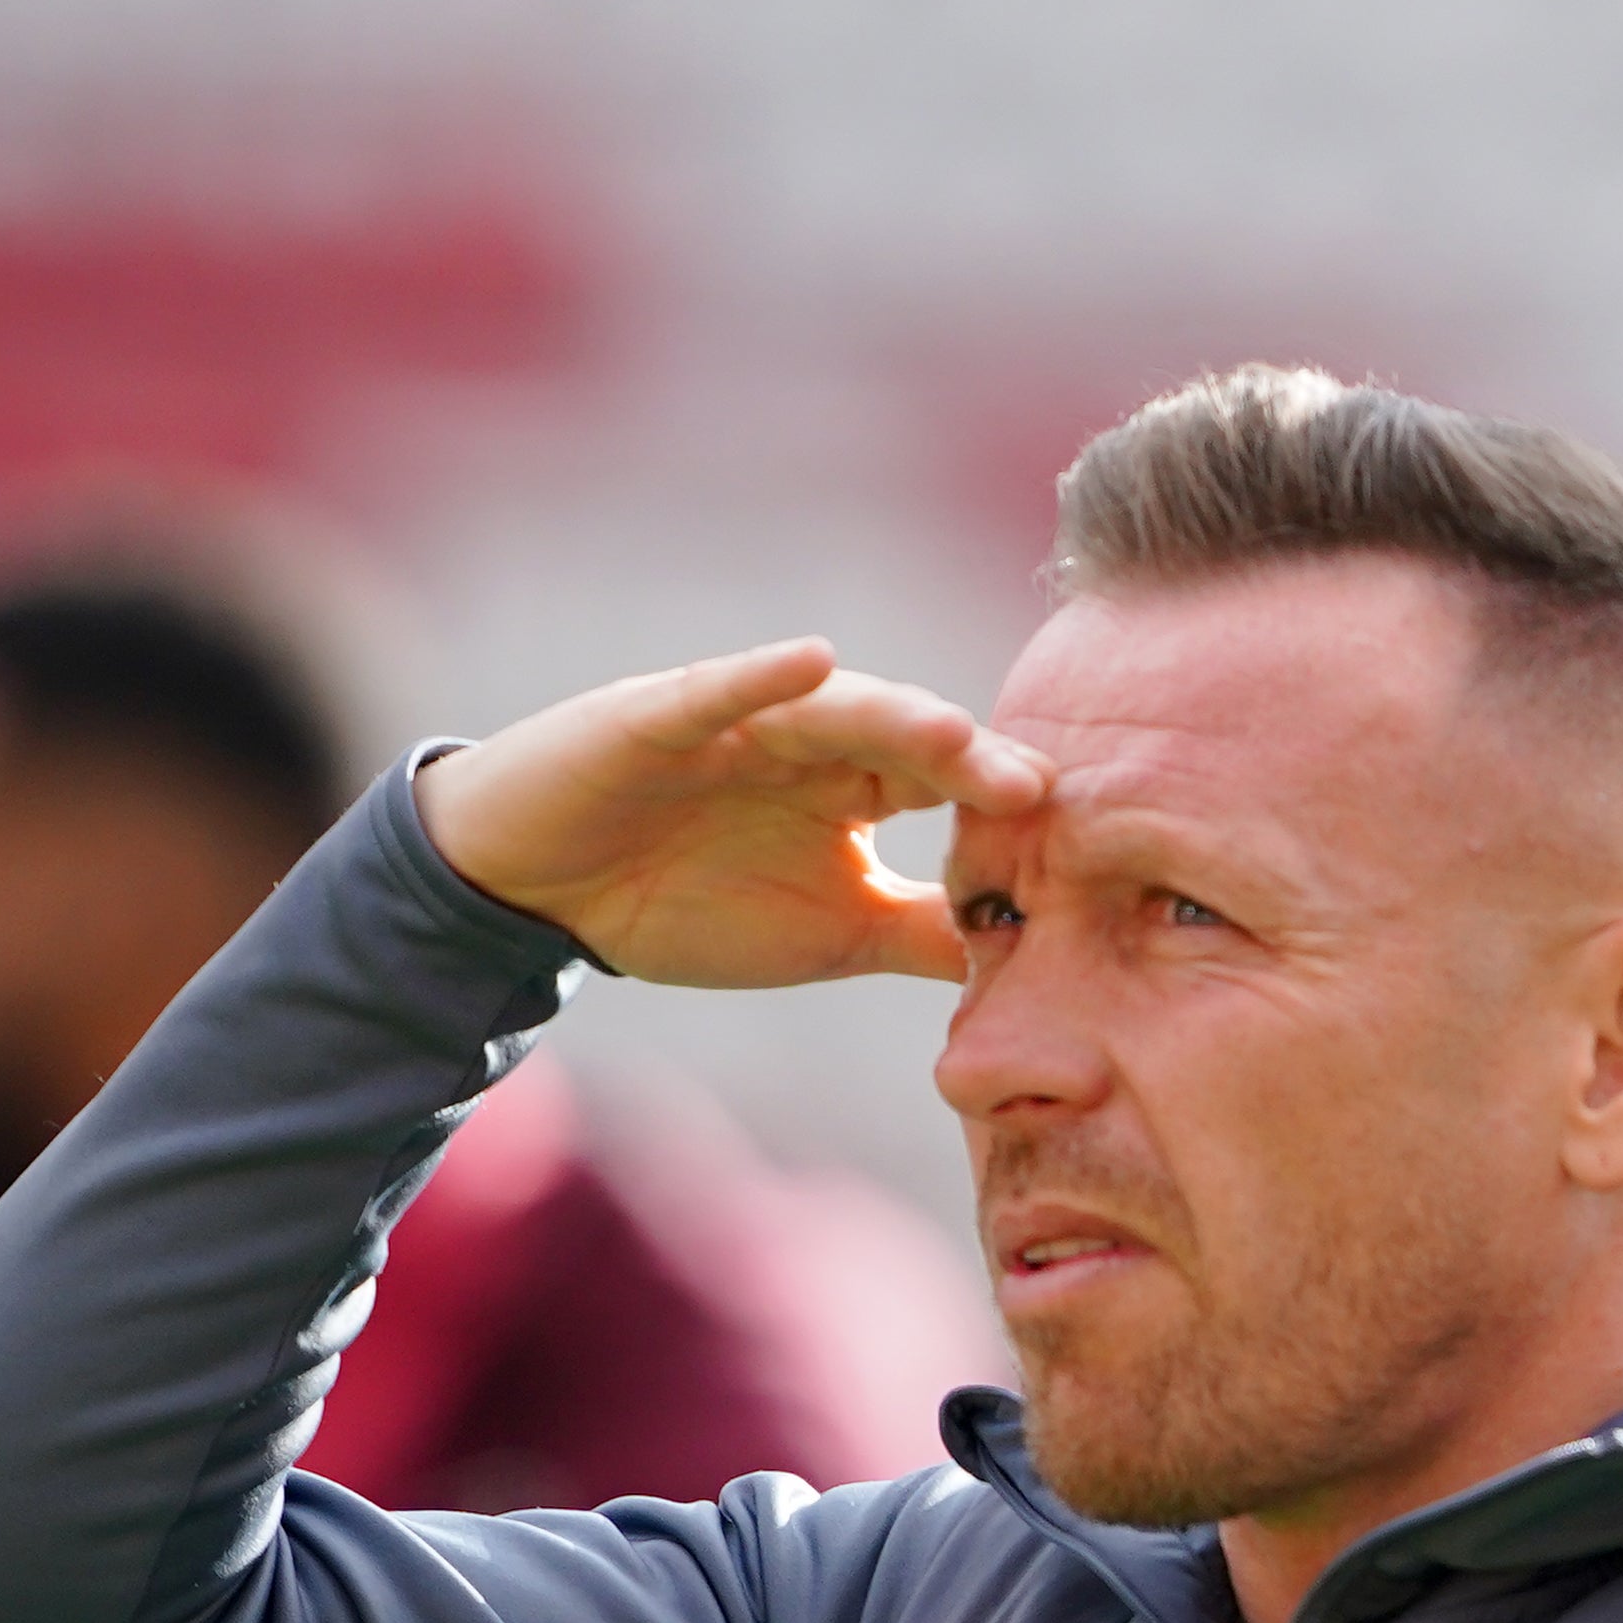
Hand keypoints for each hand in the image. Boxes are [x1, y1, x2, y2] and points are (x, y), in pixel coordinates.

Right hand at [411, 638, 1052, 987]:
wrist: (540, 894)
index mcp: (861, 788)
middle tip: (1038, 790)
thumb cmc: (688, 902)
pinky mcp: (659, 715)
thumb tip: (1043, 962)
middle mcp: (815, 743)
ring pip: (832, 710)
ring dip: (895, 717)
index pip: (952, 787)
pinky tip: (809, 661)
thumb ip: (928, 933)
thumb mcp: (833, 932)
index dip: (1008, 809)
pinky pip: (715, 690)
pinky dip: (760, 675)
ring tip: (954, 738)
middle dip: (973, 763)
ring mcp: (741, 721)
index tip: (1082, 842)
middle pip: (909, 741)